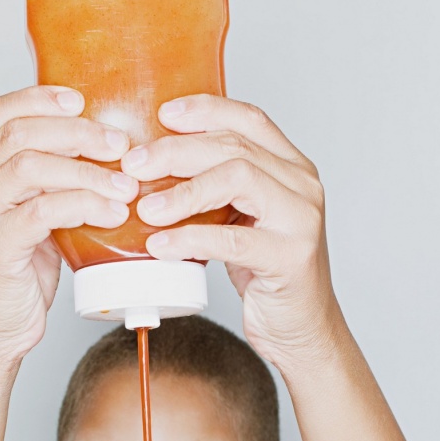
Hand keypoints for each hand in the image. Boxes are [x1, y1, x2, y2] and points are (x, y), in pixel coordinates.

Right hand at [0, 85, 138, 363]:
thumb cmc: (20, 272)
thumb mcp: (34, 214)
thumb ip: (50, 180)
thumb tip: (104, 145)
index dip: (38, 98)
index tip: (82, 100)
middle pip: (19, 135)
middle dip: (77, 133)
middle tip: (121, 144)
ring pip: (31, 168)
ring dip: (87, 172)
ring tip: (125, 185)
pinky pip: (42, 211)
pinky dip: (83, 205)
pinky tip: (111, 212)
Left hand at [120, 95, 339, 365]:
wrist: (304, 330)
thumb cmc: (268, 274)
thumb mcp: (245, 221)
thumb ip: (220, 190)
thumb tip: (157, 167)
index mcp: (293, 168)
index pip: (250, 120)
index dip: (206, 110)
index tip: (163, 114)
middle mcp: (302, 186)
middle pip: (235, 147)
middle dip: (178, 151)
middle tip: (136, 164)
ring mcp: (300, 220)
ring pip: (237, 179)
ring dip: (183, 191)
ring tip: (145, 207)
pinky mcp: (290, 257)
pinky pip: (231, 240)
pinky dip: (190, 239)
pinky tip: (161, 245)